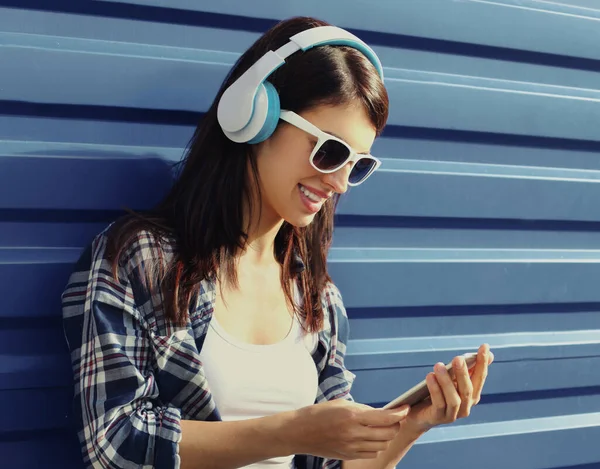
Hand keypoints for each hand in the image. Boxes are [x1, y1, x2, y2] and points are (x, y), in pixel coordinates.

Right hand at [293, 399, 410, 459]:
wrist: (299, 432)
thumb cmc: (319, 414)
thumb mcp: (341, 404)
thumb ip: (362, 409)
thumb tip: (380, 413)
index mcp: (353, 416)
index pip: (385, 417)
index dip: (399, 413)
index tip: (405, 408)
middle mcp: (354, 433)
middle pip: (388, 433)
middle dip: (395, 425)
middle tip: (394, 418)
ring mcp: (352, 447)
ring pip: (382, 445)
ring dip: (386, 436)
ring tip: (382, 428)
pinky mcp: (349, 456)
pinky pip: (371, 453)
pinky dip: (376, 446)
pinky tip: (371, 438)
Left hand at [404, 344, 493, 433]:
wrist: (418, 414)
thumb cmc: (438, 392)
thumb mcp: (452, 378)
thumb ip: (467, 368)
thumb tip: (489, 353)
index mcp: (472, 395)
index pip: (480, 377)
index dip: (483, 362)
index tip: (484, 346)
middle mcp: (466, 407)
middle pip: (468, 390)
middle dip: (463, 373)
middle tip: (458, 358)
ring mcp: (453, 414)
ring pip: (454, 399)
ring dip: (446, 381)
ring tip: (438, 365)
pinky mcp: (438, 418)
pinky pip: (438, 403)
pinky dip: (435, 389)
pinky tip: (430, 376)